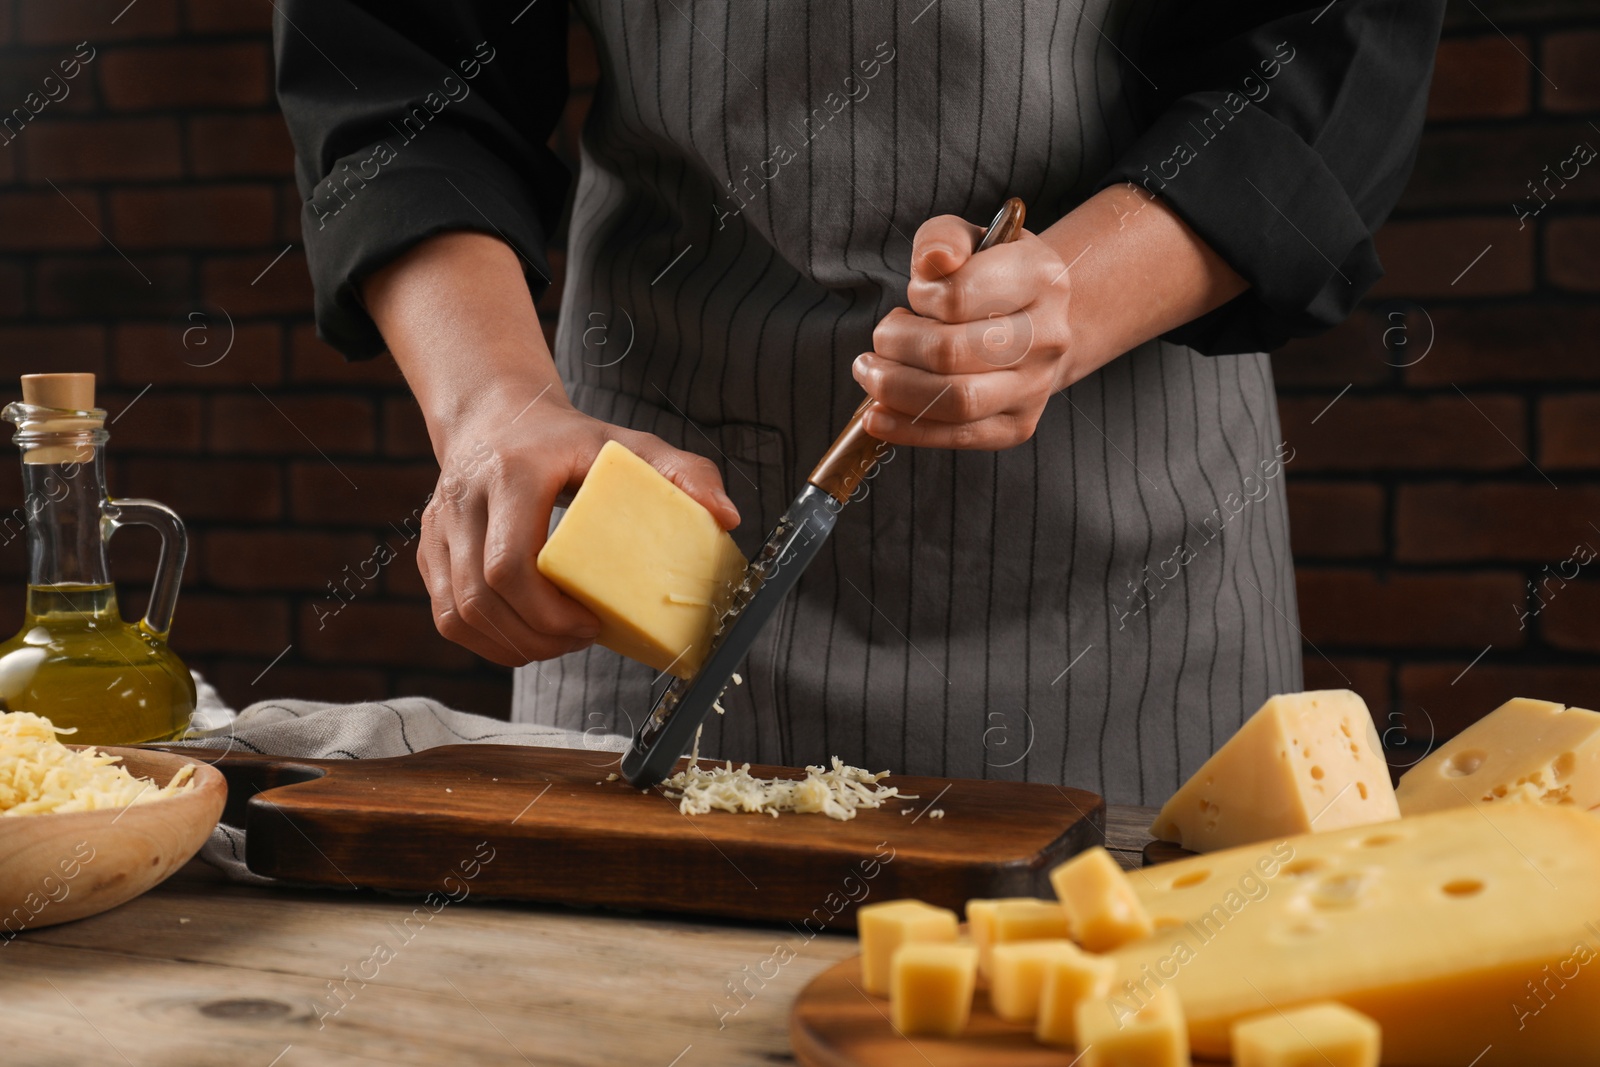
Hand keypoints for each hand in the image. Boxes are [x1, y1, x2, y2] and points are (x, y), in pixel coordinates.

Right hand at [418, 397, 739, 666]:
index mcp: (512, 472)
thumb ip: (683, 472)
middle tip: (580, 640)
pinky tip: (524, 639)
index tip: (590, 624)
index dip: (547, 611)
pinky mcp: (428, 548)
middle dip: (535, 637)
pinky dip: (485, 640)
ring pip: (458, 614)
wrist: (498, 414)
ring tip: (557, 644)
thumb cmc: (569, 438)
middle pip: (482, 597)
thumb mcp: (630, 443)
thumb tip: (725, 516)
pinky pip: (446, 615)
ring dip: (511, 645)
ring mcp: (438, 525)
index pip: (508, 562)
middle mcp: (463, 498)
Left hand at [852, 215, 1073, 449]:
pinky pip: (958, 437)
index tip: (917, 294)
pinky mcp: (1018, 426)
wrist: (1033, 323)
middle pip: (949, 352)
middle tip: (882, 338)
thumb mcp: (966, 238)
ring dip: (895, 387)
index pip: (958, 295)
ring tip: (871, 372)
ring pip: (955, 400)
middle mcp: (1048, 336)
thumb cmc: (987, 276)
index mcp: (1041, 278)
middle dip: (895, 345)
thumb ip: (942, 238)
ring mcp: (1036, 386)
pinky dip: (907, 430)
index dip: (921, 296)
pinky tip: (876, 416)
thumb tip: (934, 262)